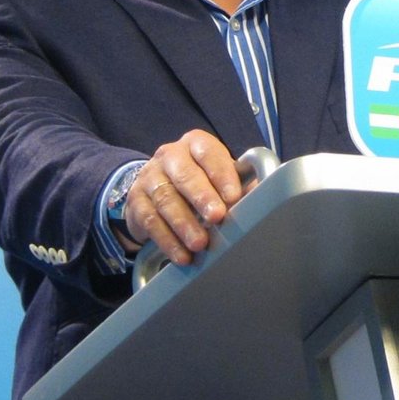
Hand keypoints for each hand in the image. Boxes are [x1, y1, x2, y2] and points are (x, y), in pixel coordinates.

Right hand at [124, 131, 244, 264]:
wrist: (154, 189)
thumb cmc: (198, 182)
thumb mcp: (218, 178)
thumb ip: (240, 184)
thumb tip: (263, 195)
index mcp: (195, 144)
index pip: (208, 153)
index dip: (221, 174)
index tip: (234, 196)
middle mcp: (169, 155)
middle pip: (184, 174)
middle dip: (202, 197)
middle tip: (217, 217)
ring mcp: (149, 177)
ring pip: (166, 199)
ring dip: (184, 224)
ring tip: (200, 244)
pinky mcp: (135, 201)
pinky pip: (150, 221)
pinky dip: (167, 240)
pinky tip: (182, 255)